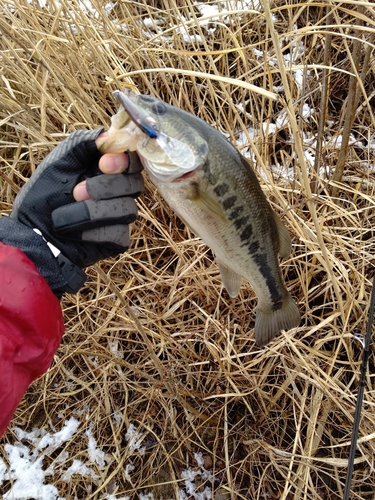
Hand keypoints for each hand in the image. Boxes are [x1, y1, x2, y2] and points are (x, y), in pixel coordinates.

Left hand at [10, 129, 143, 292]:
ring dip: (93, 211)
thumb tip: (109, 135)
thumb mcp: (58, 164)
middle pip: (135, 184)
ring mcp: (119, 216)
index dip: (125, 160)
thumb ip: (82, 145)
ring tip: (66, 215)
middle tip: (77, 191)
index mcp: (106, 169)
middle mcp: (117, 191)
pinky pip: (119, 232)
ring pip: (128, 209)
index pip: (133, 160)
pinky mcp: (117, 239)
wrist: (34, 235)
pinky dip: (94, 232)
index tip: (104, 163)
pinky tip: (76, 232)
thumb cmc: (42, 197)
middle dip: (107, 186)